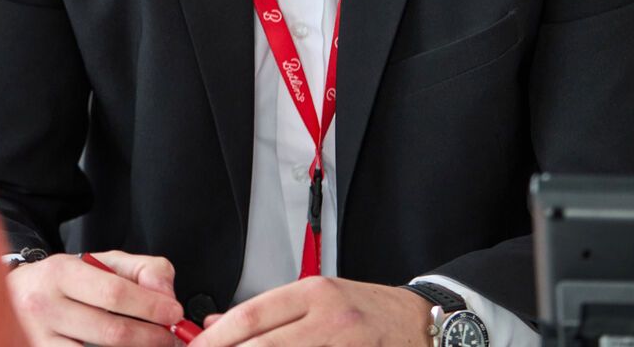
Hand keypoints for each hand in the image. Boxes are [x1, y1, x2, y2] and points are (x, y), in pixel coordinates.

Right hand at [6, 249, 185, 346]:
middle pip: (111, 332)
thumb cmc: (65, 282)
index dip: (151, 307)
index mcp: (61, 273)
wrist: (14, 295)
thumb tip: (165, 294)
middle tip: (169, 337)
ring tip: (147, 345)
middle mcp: (44, 306)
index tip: (173, 313)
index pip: (114, 293)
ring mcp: (38, 339)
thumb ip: (141, 269)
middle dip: (150, 337)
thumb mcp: (101, 262)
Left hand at [189, 277, 432, 346]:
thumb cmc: (364, 311)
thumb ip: (268, 313)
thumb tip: (214, 324)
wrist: (418, 323)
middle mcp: (330, 318)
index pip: (251, 316)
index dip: (217, 337)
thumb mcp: (315, 299)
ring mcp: (346, 344)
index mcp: (314, 293)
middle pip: (263, 345)